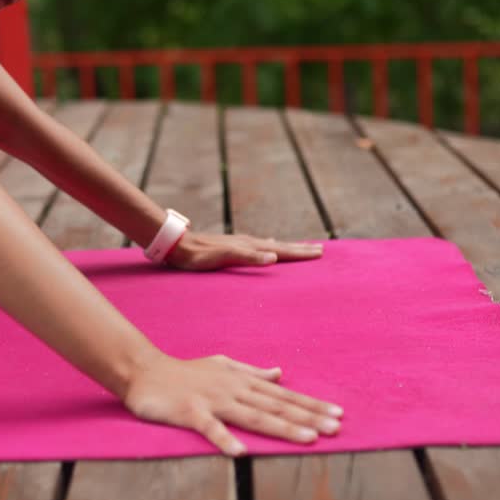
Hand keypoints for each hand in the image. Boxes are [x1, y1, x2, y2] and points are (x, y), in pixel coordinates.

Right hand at [124, 353, 342, 455]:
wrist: (144, 371)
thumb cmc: (185, 372)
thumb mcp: (222, 366)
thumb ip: (252, 372)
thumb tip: (280, 374)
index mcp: (242, 382)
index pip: (283, 395)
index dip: (311, 405)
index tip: (338, 415)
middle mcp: (233, 390)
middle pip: (276, 406)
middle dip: (308, 417)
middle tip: (336, 429)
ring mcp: (212, 400)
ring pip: (253, 416)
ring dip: (281, 426)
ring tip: (307, 439)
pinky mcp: (190, 412)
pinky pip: (210, 428)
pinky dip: (224, 439)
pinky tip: (241, 452)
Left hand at [166, 231, 323, 271]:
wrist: (178, 245)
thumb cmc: (199, 256)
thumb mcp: (224, 257)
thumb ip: (249, 257)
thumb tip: (274, 257)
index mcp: (250, 246)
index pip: (281, 250)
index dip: (300, 252)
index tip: (320, 253)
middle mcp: (248, 242)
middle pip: (280, 246)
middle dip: (300, 249)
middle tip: (320, 250)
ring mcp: (240, 243)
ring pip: (271, 245)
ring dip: (287, 247)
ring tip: (301, 247)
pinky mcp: (232, 246)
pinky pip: (259, 246)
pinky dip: (269, 247)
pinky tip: (268, 246)